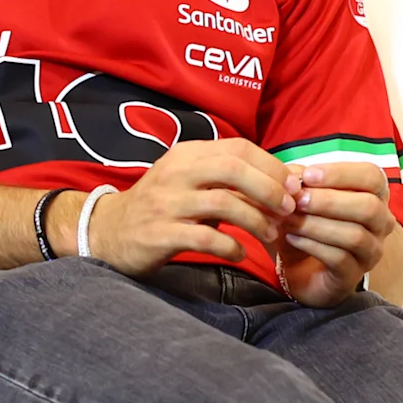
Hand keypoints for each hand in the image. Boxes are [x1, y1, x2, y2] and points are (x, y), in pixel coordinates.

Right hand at [89, 139, 296, 274]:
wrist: (109, 232)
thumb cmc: (162, 206)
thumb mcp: (192, 182)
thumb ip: (232, 179)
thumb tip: (288, 179)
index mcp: (187, 155)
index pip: (238, 148)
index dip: (272, 166)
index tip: (294, 186)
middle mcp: (176, 173)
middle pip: (232, 169)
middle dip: (269, 188)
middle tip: (288, 209)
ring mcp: (166, 203)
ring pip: (223, 203)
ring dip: (255, 221)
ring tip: (270, 235)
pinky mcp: (160, 234)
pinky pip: (205, 239)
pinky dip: (231, 247)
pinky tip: (239, 254)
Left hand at [274, 157, 394, 307]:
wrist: (298, 269)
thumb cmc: (306, 225)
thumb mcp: (300, 198)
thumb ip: (299, 183)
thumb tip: (292, 177)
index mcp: (373, 196)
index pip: (372, 176)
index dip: (341, 173)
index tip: (308, 175)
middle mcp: (380, 224)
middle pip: (369, 207)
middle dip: (329, 201)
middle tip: (298, 199)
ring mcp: (370, 252)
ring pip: (355, 235)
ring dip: (317, 224)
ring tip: (289, 219)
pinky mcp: (353, 275)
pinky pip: (339, 258)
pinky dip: (312, 245)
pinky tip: (291, 237)